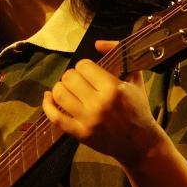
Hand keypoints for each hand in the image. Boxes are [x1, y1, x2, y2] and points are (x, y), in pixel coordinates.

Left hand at [42, 39, 164, 169]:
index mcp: (113, 88)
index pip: (83, 66)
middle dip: (72, 76)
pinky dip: (47, 105)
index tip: (90, 72)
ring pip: (59, 94)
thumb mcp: (134, 77)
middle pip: (69, 78)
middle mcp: (99, 104)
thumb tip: (97, 43)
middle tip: (79, 82)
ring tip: (67, 89)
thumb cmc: (137, 108)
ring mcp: (88, 120)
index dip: (85, 66)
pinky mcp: (80, 134)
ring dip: (60, 88)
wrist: (140, 142)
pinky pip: (55, 117)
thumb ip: (118, 53)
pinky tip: (48, 98)